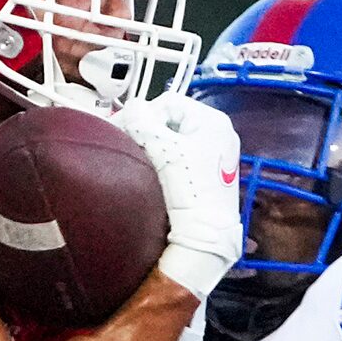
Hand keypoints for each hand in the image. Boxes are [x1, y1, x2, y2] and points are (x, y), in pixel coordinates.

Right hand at [113, 94, 243, 299]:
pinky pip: (181, 157)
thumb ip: (142, 123)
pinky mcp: (208, 176)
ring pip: (175, 139)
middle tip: (128, 144)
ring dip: (155, 146)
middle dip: (148, 131)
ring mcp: (215, 156)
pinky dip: (166, 161)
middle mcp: (219, 134)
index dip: (142, 114)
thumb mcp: (163, 150)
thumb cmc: (191, 191)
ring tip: (140, 159)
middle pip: (172, 120)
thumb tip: (131, 109)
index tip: (122, 130)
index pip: (168, 103)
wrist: (205, 237)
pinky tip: (155, 173)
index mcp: (214, 121)